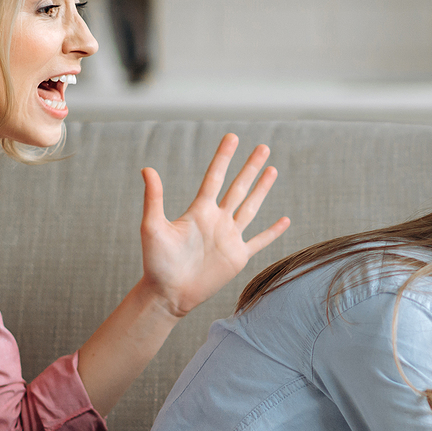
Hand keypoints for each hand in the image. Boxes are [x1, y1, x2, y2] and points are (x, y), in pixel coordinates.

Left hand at [137, 134, 291, 317]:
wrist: (169, 293)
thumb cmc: (156, 262)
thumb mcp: (152, 227)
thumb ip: (154, 198)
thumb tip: (146, 168)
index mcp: (199, 211)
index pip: (215, 178)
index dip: (223, 157)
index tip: (232, 137)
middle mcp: (217, 220)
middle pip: (238, 187)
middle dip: (250, 167)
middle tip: (263, 147)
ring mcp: (229, 238)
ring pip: (251, 207)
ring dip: (262, 189)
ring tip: (273, 170)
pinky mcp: (238, 257)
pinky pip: (260, 241)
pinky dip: (273, 231)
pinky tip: (285, 220)